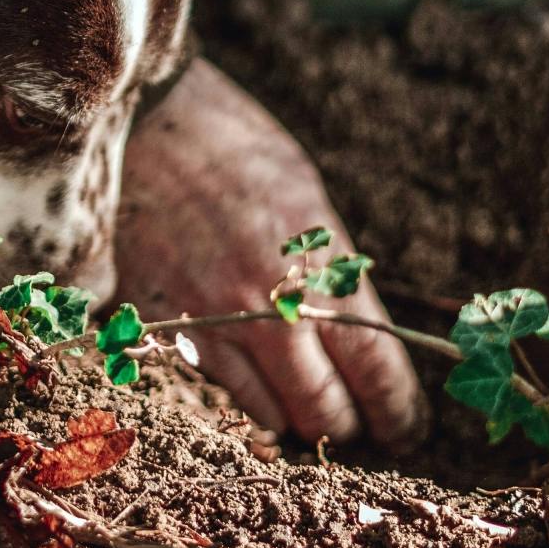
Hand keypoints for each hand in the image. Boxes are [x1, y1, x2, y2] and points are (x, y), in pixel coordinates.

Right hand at [115, 60, 428, 449]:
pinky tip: (255, 381)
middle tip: (361, 426)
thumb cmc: (233, 146)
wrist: (142, 120)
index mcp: (319, 265)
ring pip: (271, 416)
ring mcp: (214, 321)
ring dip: (296, 419)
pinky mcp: (167, 325)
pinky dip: (244, 398)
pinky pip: (217, 390)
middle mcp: (270, 305)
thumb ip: (332, 271)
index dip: (398, 412)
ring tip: (305, 406)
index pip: (375, 370)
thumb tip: (361, 334)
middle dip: (349, 426)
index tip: (405, 427)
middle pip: (325, 410)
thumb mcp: (306, 198)